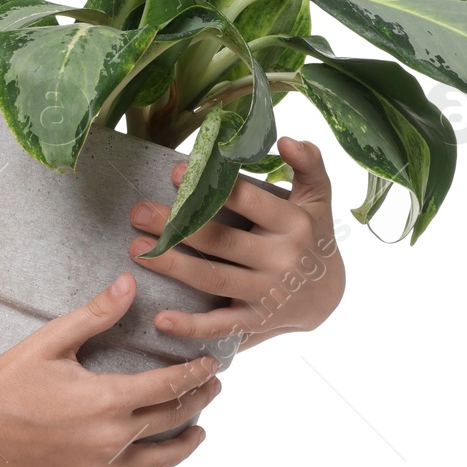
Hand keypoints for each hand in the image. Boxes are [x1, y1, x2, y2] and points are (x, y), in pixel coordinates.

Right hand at [0, 272, 220, 466]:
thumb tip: (129, 283)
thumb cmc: (10, 378)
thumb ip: (97, 314)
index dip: (194, 373)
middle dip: (197, 401)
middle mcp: (110, 439)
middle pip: (170, 420)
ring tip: (199, 431)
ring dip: (184, 444)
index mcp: (106, 401)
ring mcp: (98, 465)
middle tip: (214, 386)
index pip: (168, 387)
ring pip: (158, 460)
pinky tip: (145, 442)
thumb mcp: (54, 339)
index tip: (212, 363)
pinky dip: (145, 455)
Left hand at [126, 135, 344, 353]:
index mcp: (292, 223)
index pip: (248, 201)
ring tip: (136, 250)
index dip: (211, 187)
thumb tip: (288, 139)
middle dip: (176, 226)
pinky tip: (160, 319)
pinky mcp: (256, 321)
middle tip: (138, 212)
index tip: (176, 173)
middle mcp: (281, 259)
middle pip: (221, 240)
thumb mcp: (318, 197)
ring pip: (213, 279)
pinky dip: (191, 327)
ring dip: (173, 266)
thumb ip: (308, 164)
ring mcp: (267, 293)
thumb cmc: (313, 235)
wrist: (330, 296)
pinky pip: (221, 326)